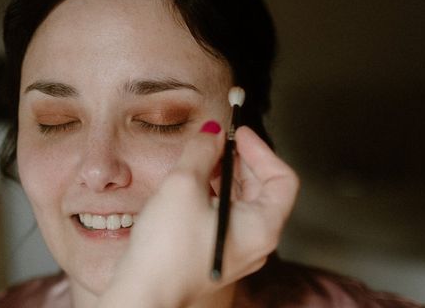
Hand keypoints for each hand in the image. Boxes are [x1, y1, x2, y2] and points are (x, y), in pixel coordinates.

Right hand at [96, 122, 299, 307]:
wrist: (142, 293)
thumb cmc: (166, 249)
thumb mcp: (184, 185)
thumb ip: (203, 151)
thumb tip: (213, 132)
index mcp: (262, 227)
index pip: (282, 179)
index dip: (261, 151)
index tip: (239, 134)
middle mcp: (255, 242)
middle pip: (263, 189)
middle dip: (241, 160)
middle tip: (218, 141)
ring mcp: (236, 250)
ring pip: (242, 202)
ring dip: (226, 174)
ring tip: (203, 158)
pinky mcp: (216, 252)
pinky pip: (225, 215)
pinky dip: (215, 193)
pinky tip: (193, 183)